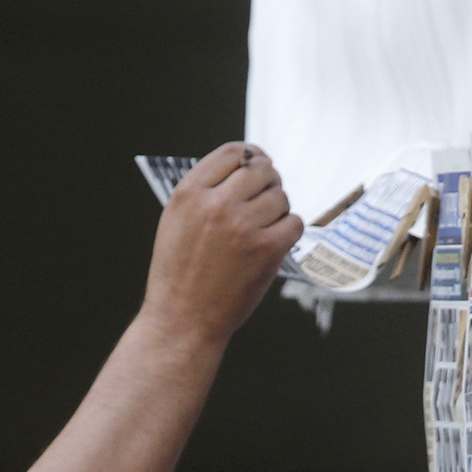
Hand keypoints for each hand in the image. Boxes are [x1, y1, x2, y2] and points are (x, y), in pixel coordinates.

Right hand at [142, 142, 302, 341]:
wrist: (183, 319)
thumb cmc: (180, 273)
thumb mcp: (177, 220)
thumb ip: (205, 190)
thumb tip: (245, 166)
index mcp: (190, 193)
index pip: (233, 153)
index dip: (252, 156)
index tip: (259, 165)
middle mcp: (216, 204)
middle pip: (262, 170)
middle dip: (268, 182)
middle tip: (265, 198)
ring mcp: (243, 226)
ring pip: (281, 197)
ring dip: (278, 209)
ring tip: (262, 228)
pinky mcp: (267, 249)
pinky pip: (294, 223)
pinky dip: (288, 230)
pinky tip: (273, 241)